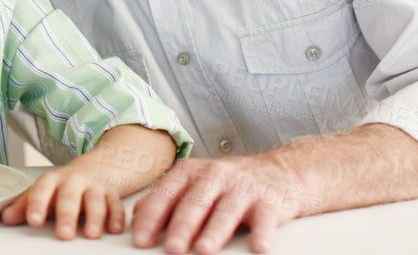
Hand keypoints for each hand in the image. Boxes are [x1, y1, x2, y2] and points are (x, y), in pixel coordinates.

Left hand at [1, 167, 126, 239]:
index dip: (37, 204)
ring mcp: (95, 188)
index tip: (33, 220)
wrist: (98, 166)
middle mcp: (74, 182)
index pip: (42, 190)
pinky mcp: (112, 195)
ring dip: (95, 218)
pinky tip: (114, 229)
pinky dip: (117, 217)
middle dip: (67, 216)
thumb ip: (25, 205)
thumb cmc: (65, 185)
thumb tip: (6, 218)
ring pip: (96, 202)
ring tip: (91, 234)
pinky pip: (116, 206)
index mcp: (54, 180)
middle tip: (63, 234)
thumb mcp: (44, 191)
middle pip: (70, 197)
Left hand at [131, 155, 309, 253]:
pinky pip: (265, 219)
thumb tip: (136, 216)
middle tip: (171, 248)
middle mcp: (216, 176)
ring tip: (203, 250)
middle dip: (181, 226)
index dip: (152, 217)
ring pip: (226, 211)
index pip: (167, 194)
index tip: (140, 240)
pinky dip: (262, 233)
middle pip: (195, 202)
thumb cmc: (230, 183)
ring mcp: (244, 188)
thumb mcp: (196, 183)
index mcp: (193, 172)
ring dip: (214, 232)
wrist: (281, 170)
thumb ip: (169, 198)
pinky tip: (258, 248)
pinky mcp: (270, 202)